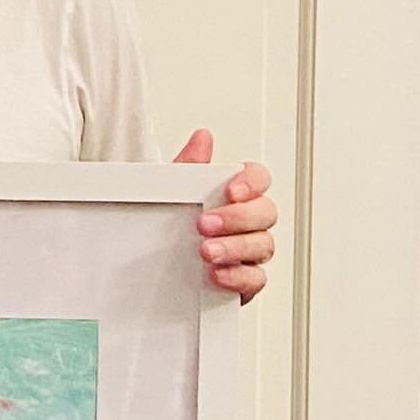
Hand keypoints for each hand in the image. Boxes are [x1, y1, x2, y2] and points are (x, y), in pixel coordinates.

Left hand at [174, 129, 276, 305]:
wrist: (153, 268)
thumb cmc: (172, 226)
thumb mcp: (173, 194)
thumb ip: (190, 167)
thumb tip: (202, 138)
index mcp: (236, 196)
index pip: (259, 179)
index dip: (251, 183)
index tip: (230, 191)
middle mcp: (249, 222)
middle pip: (266, 212)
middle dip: (237, 217)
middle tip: (204, 224)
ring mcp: (250, 252)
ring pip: (263, 245)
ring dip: (235, 247)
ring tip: (206, 251)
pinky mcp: (245, 281)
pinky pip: (255, 279)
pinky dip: (238, 277)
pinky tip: (217, 274)